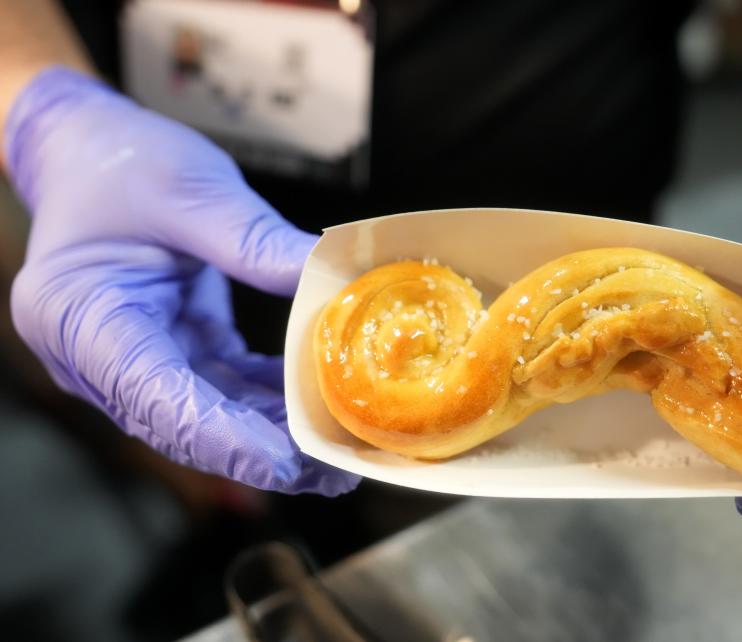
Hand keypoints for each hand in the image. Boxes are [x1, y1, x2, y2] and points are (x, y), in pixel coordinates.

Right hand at [4, 66, 357, 494]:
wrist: (85, 151)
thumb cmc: (120, 163)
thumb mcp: (190, 189)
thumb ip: (256, 242)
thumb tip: (335, 283)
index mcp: (82, 316)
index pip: (157, 397)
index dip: (225, 438)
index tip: (290, 462)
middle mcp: (96, 355)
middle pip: (184, 423)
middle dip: (262, 451)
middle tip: (337, 468)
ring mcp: (129, 358)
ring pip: (207, 414)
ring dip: (272, 432)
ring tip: (339, 447)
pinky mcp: (163, 350)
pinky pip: (219, 386)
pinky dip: (265, 396)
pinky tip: (316, 399)